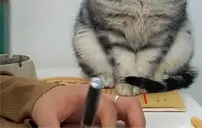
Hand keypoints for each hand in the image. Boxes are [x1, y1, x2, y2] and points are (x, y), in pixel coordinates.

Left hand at [31, 84, 145, 126]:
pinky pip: (122, 120)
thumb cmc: (48, 103)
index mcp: (91, 96)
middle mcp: (103, 100)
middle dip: (137, 120)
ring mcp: (106, 108)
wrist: (45, 98)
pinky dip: (127, 126)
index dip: (110, 125)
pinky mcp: (104, 116)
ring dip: (135, 124)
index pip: (109, 108)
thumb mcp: (46, 116)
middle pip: (129, 104)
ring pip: (130, 111)